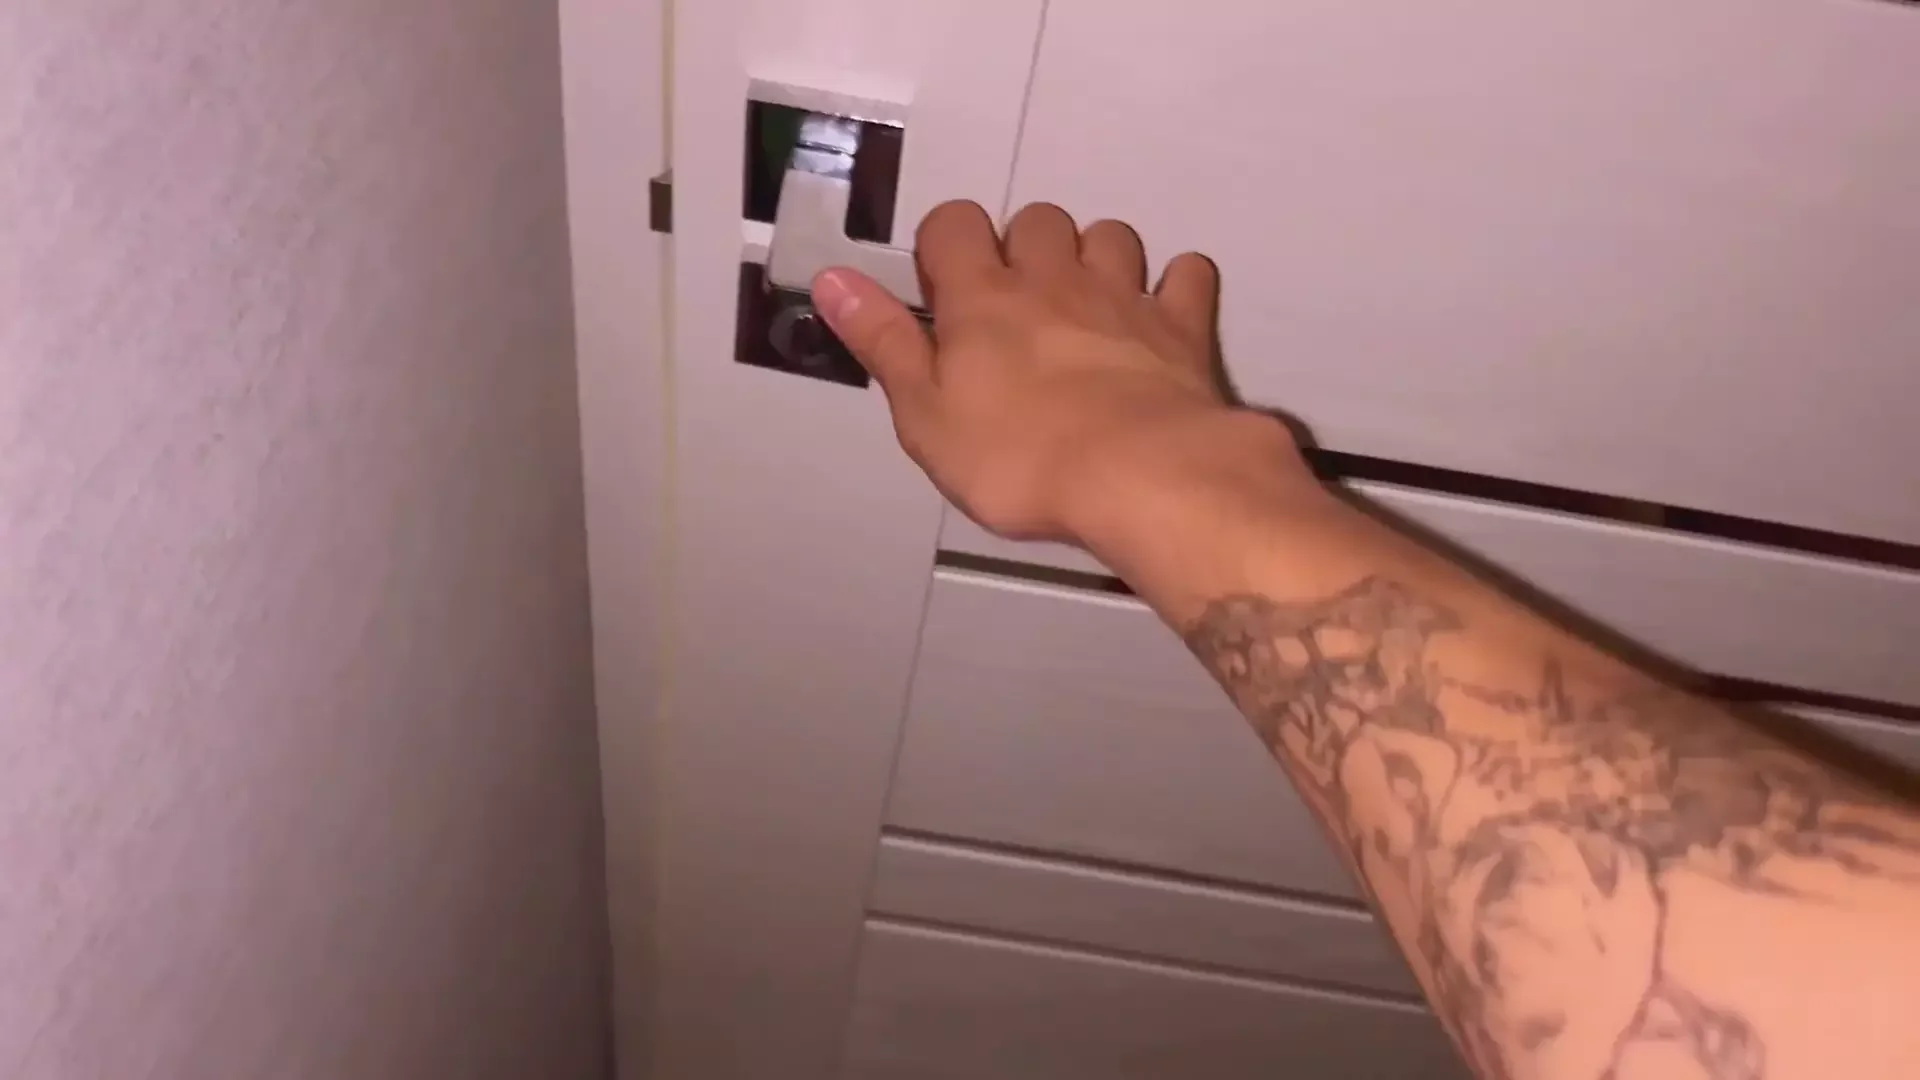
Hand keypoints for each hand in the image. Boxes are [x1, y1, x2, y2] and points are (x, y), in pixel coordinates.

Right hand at [811, 200, 1303, 545]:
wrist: (1140, 476)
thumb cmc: (1020, 459)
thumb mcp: (925, 416)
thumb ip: (882, 342)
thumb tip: (832, 279)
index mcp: (982, 299)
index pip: (953, 225)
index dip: (944, 245)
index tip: (943, 289)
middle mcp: (1053, 280)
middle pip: (1036, 220)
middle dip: (1023, 247)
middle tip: (1015, 304)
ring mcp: (1124, 297)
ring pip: (1109, 235)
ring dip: (1095, 256)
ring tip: (1084, 303)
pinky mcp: (1182, 327)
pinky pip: (1187, 275)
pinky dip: (1175, 284)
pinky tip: (1162, 311)